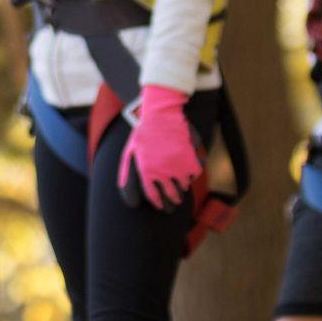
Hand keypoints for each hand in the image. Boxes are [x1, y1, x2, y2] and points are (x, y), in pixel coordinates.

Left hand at [117, 85, 203, 210]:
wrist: (159, 114)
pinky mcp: (189, 159)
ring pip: (184, 184)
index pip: (152, 195)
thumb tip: (125, 193)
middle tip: (177, 200)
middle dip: (174, 199)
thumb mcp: (129, 153)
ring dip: (184, 185)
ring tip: (184, 184)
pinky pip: (195, 172)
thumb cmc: (142, 131)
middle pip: (170, 194)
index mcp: (146, 172)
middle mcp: (161, 173)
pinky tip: (192, 169)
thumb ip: (127, 174)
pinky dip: (195, 172)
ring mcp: (176, 167)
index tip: (160, 206)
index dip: (158, 202)